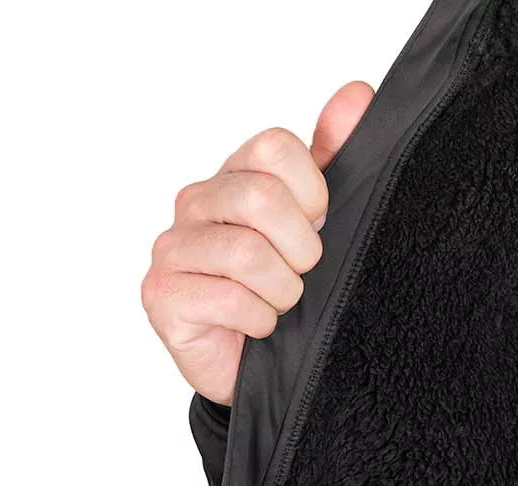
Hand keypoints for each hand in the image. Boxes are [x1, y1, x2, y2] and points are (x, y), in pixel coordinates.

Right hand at [141, 82, 374, 405]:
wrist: (262, 359)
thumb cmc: (289, 281)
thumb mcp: (323, 215)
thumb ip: (337, 153)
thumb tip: (357, 93)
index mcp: (236, 173)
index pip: (276, 146)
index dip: (313, 193)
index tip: (318, 224)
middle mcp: (197, 201)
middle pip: (261, 197)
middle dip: (302, 248)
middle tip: (302, 271)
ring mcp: (173, 246)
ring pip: (246, 253)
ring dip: (282, 290)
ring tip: (280, 302)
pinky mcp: (160, 293)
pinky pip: (227, 299)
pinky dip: (259, 319)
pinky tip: (257, 325)